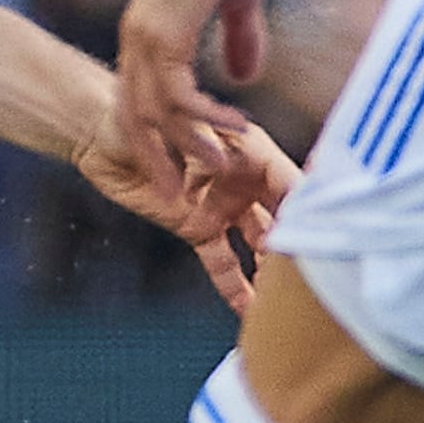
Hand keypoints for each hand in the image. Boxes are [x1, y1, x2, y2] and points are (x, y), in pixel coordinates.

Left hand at [72, 91, 298, 313]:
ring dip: (275, 274)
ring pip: (260, 246)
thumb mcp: (183, 126)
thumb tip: (231, 168)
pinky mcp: (196, 226)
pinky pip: (222, 261)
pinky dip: (236, 287)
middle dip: (301, 251)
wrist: (97, 129)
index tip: (327, 243)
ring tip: (293, 305)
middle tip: (318, 285)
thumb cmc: (140, 110)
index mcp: (250, 151)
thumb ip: (207, 146)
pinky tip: (251, 311)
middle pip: (284, 221)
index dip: (312, 214)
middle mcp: (244, 181)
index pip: (293, 186)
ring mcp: (222, 205)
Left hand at [117, 0, 279, 179]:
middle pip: (134, 115)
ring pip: (154, 111)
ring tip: (222, 173)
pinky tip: (239, 134)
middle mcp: (139, 38)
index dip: (157, 138)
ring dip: (188, 145)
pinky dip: (204, 118)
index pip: (142, 99)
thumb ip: (238, 37)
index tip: (180, 173)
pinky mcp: (166, 29)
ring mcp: (147, 34)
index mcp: (150, 33)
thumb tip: (243, 74)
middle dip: (155, 159)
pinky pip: (176, 91)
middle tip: (177, 202)